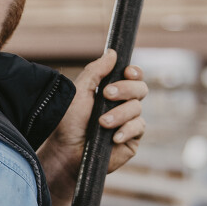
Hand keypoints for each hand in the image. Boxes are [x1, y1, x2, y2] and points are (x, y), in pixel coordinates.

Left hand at [37, 49, 146, 205]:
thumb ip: (95, 72)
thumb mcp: (80, 92)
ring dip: (118, 114)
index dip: (135, 72)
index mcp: (112, 91)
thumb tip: (113, 53)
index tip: (127, 72)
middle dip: (125, 89)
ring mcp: (129, 122)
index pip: (133, 77)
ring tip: (101, 123)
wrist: (66, 152)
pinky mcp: (132, 140)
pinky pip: (139, 127)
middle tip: (107, 95)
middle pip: (140, 89)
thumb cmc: (69, 123)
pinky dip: (126, 130)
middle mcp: (123, 105)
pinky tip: (113, 137)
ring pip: (137, 108)